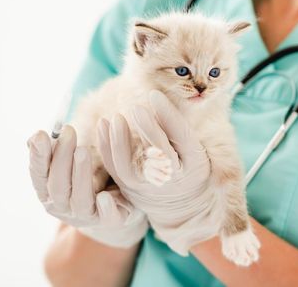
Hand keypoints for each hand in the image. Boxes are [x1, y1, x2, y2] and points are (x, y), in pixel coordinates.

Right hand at [27, 126, 147, 247]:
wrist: (117, 204)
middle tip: (68, 132)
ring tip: (82, 151)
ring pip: (80, 199)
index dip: (38, 156)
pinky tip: (104, 197)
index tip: (41, 134)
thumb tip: (35, 138)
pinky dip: (105, 208)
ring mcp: (85, 216)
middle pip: (57, 185)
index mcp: (48, 191)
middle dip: (61, 158)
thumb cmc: (88, 175)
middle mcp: (63, 207)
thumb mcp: (69, 161)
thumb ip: (54, 150)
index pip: (38, 174)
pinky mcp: (110, 221)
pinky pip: (106, 217)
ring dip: (80, 174)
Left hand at [97, 90, 220, 255]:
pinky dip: (106, 148)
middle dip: (148, 131)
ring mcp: (148, 187)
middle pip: (160, 155)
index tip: (155, 95)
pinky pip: (114, 170)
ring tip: (115, 118)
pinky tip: (102, 125)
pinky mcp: (130, 188)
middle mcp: (172, 179)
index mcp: (195, 164)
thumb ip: (178, 124)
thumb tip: (157, 97)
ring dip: (120, 142)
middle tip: (136, 108)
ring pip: (131, 168)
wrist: (182, 202)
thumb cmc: (190, 163)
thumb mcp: (195, 145)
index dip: (169, 116)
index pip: (182, 137)